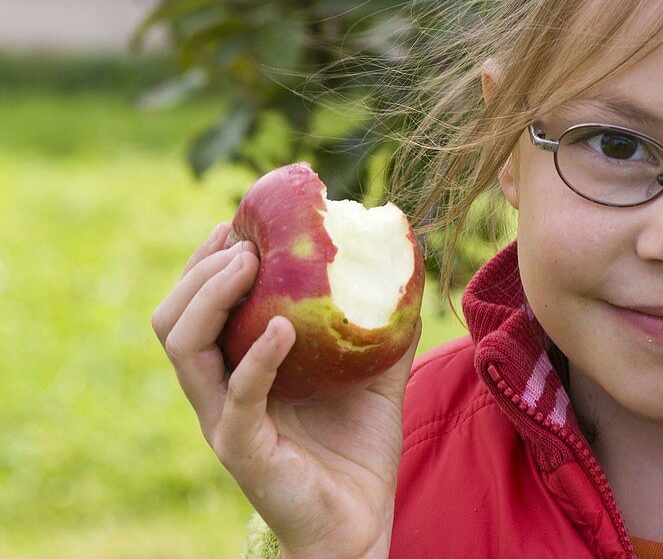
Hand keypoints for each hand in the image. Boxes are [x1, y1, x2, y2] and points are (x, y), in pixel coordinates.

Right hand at [152, 222, 419, 557]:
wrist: (362, 520)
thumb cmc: (360, 446)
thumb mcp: (375, 370)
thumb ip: (385, 321)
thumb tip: (408, 263)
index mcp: (238, 366)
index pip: (197, 303)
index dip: (208, 259)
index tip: (241, 223)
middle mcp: (219, 389)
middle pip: (174, 318)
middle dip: (201, 269)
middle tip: (245, 242)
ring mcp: (224, 419)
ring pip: (183, 347)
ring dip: (211, 296)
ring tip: (251, 266)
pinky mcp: (242, 448)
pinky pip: (238, 395)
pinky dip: (257, 357)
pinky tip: (282, 327)